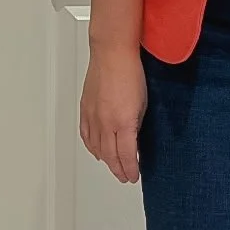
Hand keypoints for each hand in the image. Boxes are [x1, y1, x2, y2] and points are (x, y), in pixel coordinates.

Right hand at [79, 46, 147, 182]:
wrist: (113, 53)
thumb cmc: (131, 72)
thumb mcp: (143, 103)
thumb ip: (137, 124)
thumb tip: (134, 138)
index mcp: (123, 122)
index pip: (126, 155)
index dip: (130, 169)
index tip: (134, 175)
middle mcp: (105, 122)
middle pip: (110, 155)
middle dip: (118, 169)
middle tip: (124, 176)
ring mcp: (93, 116)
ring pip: (96, 148)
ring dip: (106, 160)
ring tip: (113, 167)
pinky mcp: (85, 109)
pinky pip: (86, 135)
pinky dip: (91, 146)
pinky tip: (96, 151)